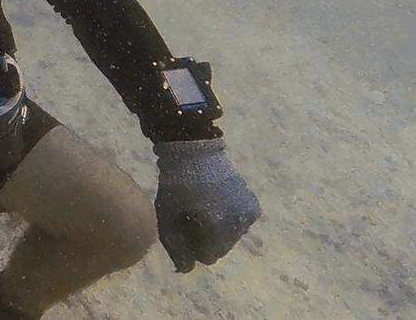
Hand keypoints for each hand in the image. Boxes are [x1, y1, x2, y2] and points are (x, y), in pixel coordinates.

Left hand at [154, 138, 260, 271]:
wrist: (194, 150)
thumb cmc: (175, 183)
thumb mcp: (166, 214)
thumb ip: (174, 245)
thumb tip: (186, 270)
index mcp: (219, 225)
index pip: (208, 256)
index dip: (192, 245)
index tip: (182, 226)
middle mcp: (240, 221)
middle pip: (220, 248)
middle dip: (205, 239)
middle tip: (190, 216)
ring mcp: (249, 213)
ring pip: (231, 238)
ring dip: (216, 231)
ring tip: (201, 208)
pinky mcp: (253, 205)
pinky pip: (240, 225)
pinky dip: (227, 220)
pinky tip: (214, 204)